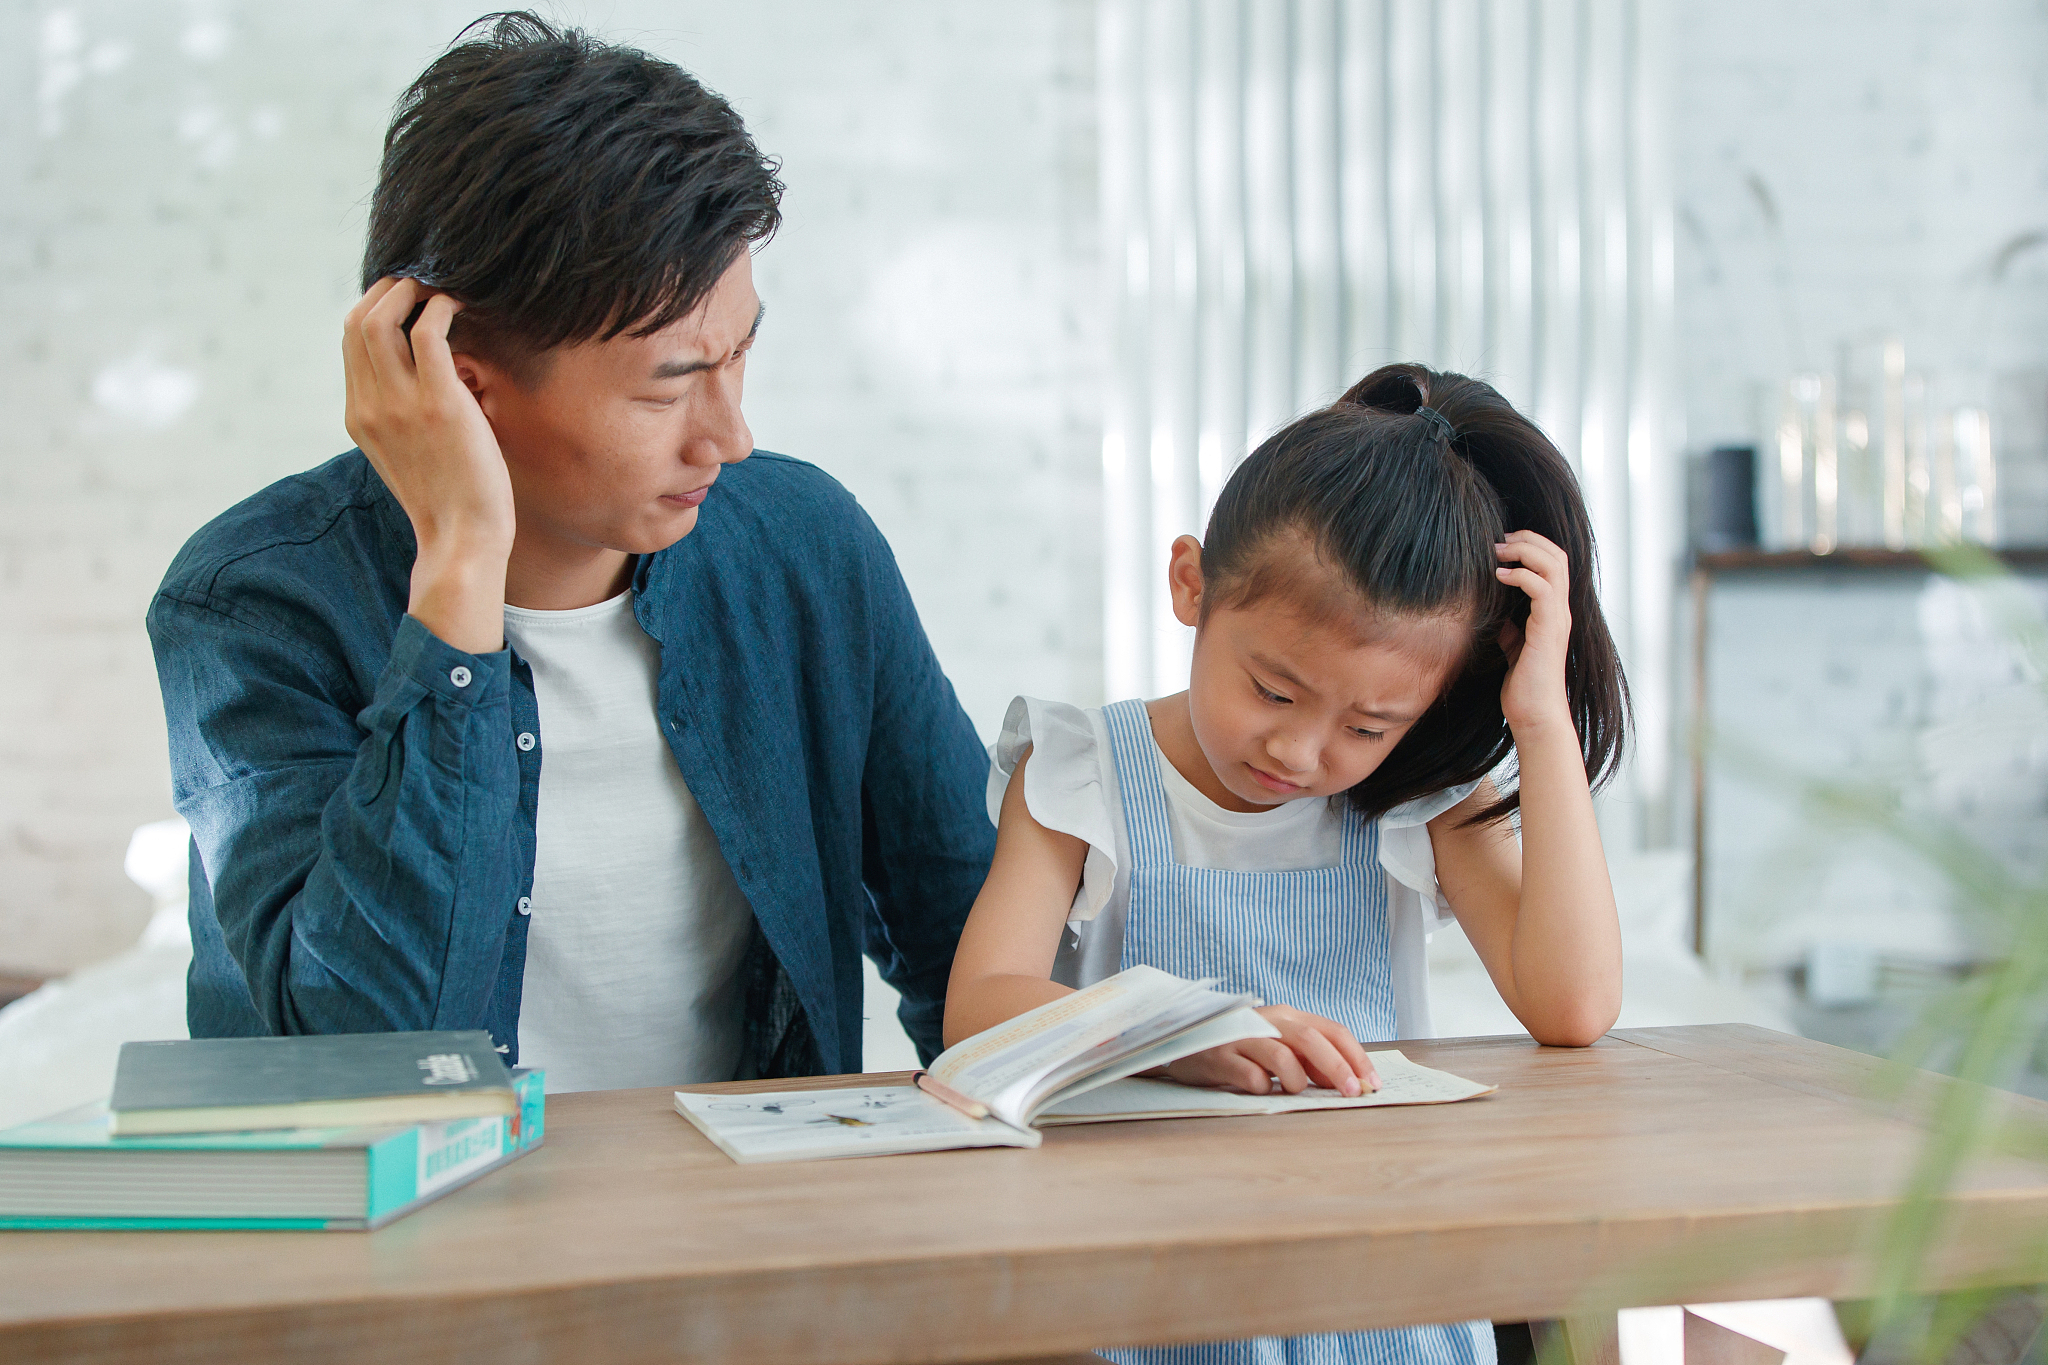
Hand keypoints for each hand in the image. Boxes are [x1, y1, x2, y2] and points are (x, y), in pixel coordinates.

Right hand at [342, 277, 514, 653]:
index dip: (375, 307)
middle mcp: (369, 405)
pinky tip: (462, 306)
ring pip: (382, 316)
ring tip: (441, 288)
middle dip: (389, 289)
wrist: (462, 539)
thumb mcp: (409, 452)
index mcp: (359, 415)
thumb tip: (426, 377)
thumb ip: (402, 414)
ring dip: (412, 290)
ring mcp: (399, 403)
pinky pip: (429, 332)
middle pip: (358, 319)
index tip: (406, 297)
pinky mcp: (438, 403)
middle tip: (424, 282)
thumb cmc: (450, 498)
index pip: (350, 340)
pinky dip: (442, 307)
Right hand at [1163, 1005, 1379, 1096]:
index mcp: (1287, 1016)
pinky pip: (1251, 1077)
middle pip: (1311, 1040)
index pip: (1332, 1031)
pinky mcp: (1219, 1057)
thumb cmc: (1240, 1047)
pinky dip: (1263, 1089)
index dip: (1355, 1057)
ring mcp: (1242, 1038)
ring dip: (1297, 1081)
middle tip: (1352, 1094)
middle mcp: (1267, 1021)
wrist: (1183, 1039)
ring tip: (1292, 1091)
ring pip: (1282, 1057)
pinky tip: (1258, 1090)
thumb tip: (1344, 1080)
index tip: (1371, 1083)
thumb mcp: (1278, 1046)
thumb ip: (1309, 1059)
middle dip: (1338, 1069)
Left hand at [1494, 529, 1572, 733]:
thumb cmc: (1523, 686)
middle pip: (1557, 555)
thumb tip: (1495, 612)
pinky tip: (1499, 576)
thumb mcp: (1513, 648)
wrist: (1535, 715)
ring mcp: (1557, 619)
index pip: (1553, 562)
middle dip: (1527, 539)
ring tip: (1497, 551)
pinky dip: (1521, 576)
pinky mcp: (1548, 630)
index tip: (1500, 543)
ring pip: (1553, 566)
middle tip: (1498, 539)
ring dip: (1524, 551)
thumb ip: (1510, 627)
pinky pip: (1542, 589)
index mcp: (1552, 612)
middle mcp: (1559, 611)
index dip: (1531, 545)